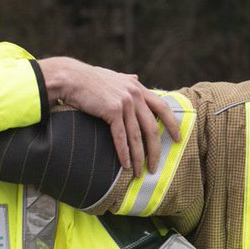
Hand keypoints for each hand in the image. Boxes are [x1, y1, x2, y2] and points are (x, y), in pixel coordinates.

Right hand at [36, 56, 179, 172]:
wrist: (71, 77)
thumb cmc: (89, 78)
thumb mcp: (113, 76)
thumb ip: (127, 80)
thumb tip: (136, 77)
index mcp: (137, 87)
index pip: (162, 107)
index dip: (172, 124)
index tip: (178, 138)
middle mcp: (135, 94)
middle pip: (152, 127)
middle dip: (155, 149)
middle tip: (155, 166)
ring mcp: (125, 102)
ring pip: (137, 136)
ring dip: (139, 157)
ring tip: (139, 172)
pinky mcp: (112, 110)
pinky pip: (121, 137)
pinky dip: (124, 153)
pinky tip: (126, 165)